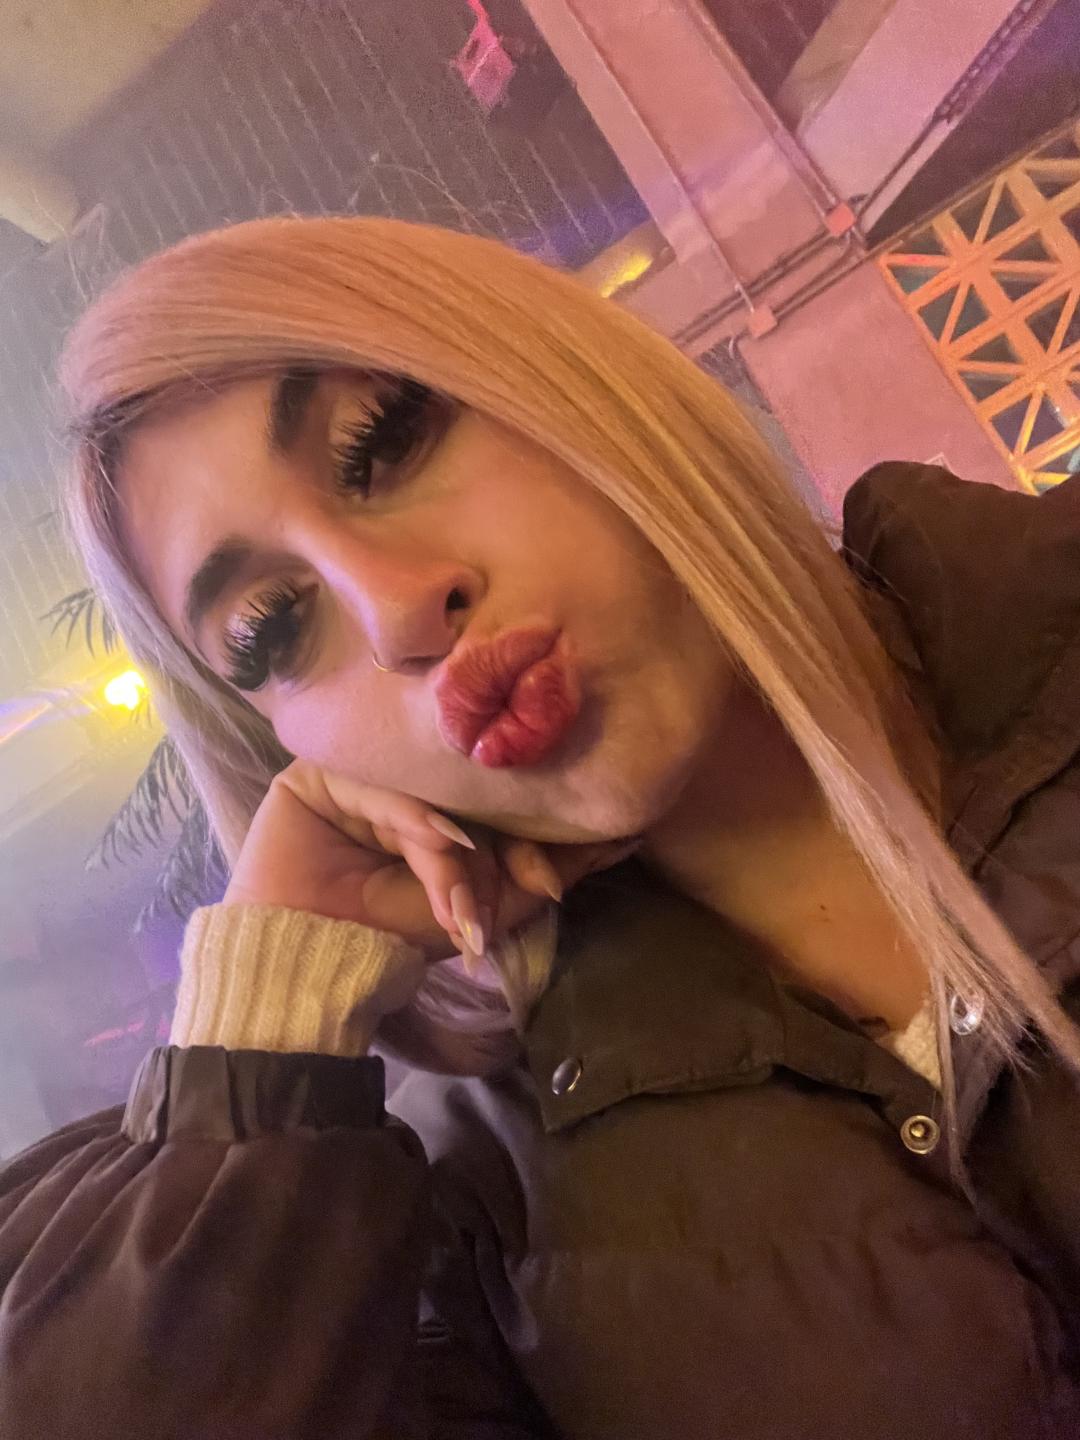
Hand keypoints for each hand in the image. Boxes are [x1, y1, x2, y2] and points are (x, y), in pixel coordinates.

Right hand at [223, 760, 638, 963]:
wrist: (306, 960)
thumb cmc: (387, 937)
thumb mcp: (477, 911)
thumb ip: (536, 878)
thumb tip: (619, 840)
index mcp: (439, 810)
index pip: (494, 811)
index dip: (533, 842)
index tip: (574, 872)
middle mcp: (405, 783)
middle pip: (468, 798)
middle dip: (502, 857)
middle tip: (534, 889)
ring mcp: (365, 773)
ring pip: (430, 796)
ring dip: (458, 859)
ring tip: (467, 912)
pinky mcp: (322, 771)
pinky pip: (384, 790)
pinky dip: (418, 825)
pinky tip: (444, 848)